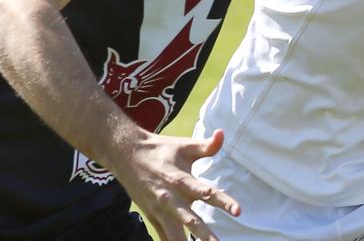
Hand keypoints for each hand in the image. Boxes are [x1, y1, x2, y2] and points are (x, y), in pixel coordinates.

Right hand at [109, 128, 240, 240]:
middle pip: (190, 221)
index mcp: (180, 180)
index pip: (206, 192)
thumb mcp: (184, 145)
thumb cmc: (160, 150)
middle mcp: (170, 199)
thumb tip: (223, 133)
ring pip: (175, 234)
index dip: (223, 202)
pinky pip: (163, 236)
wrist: (125, 155)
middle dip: (205, 236)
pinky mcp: (152, 217)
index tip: (238, 211)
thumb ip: (206, 146)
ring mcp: (159, 210)